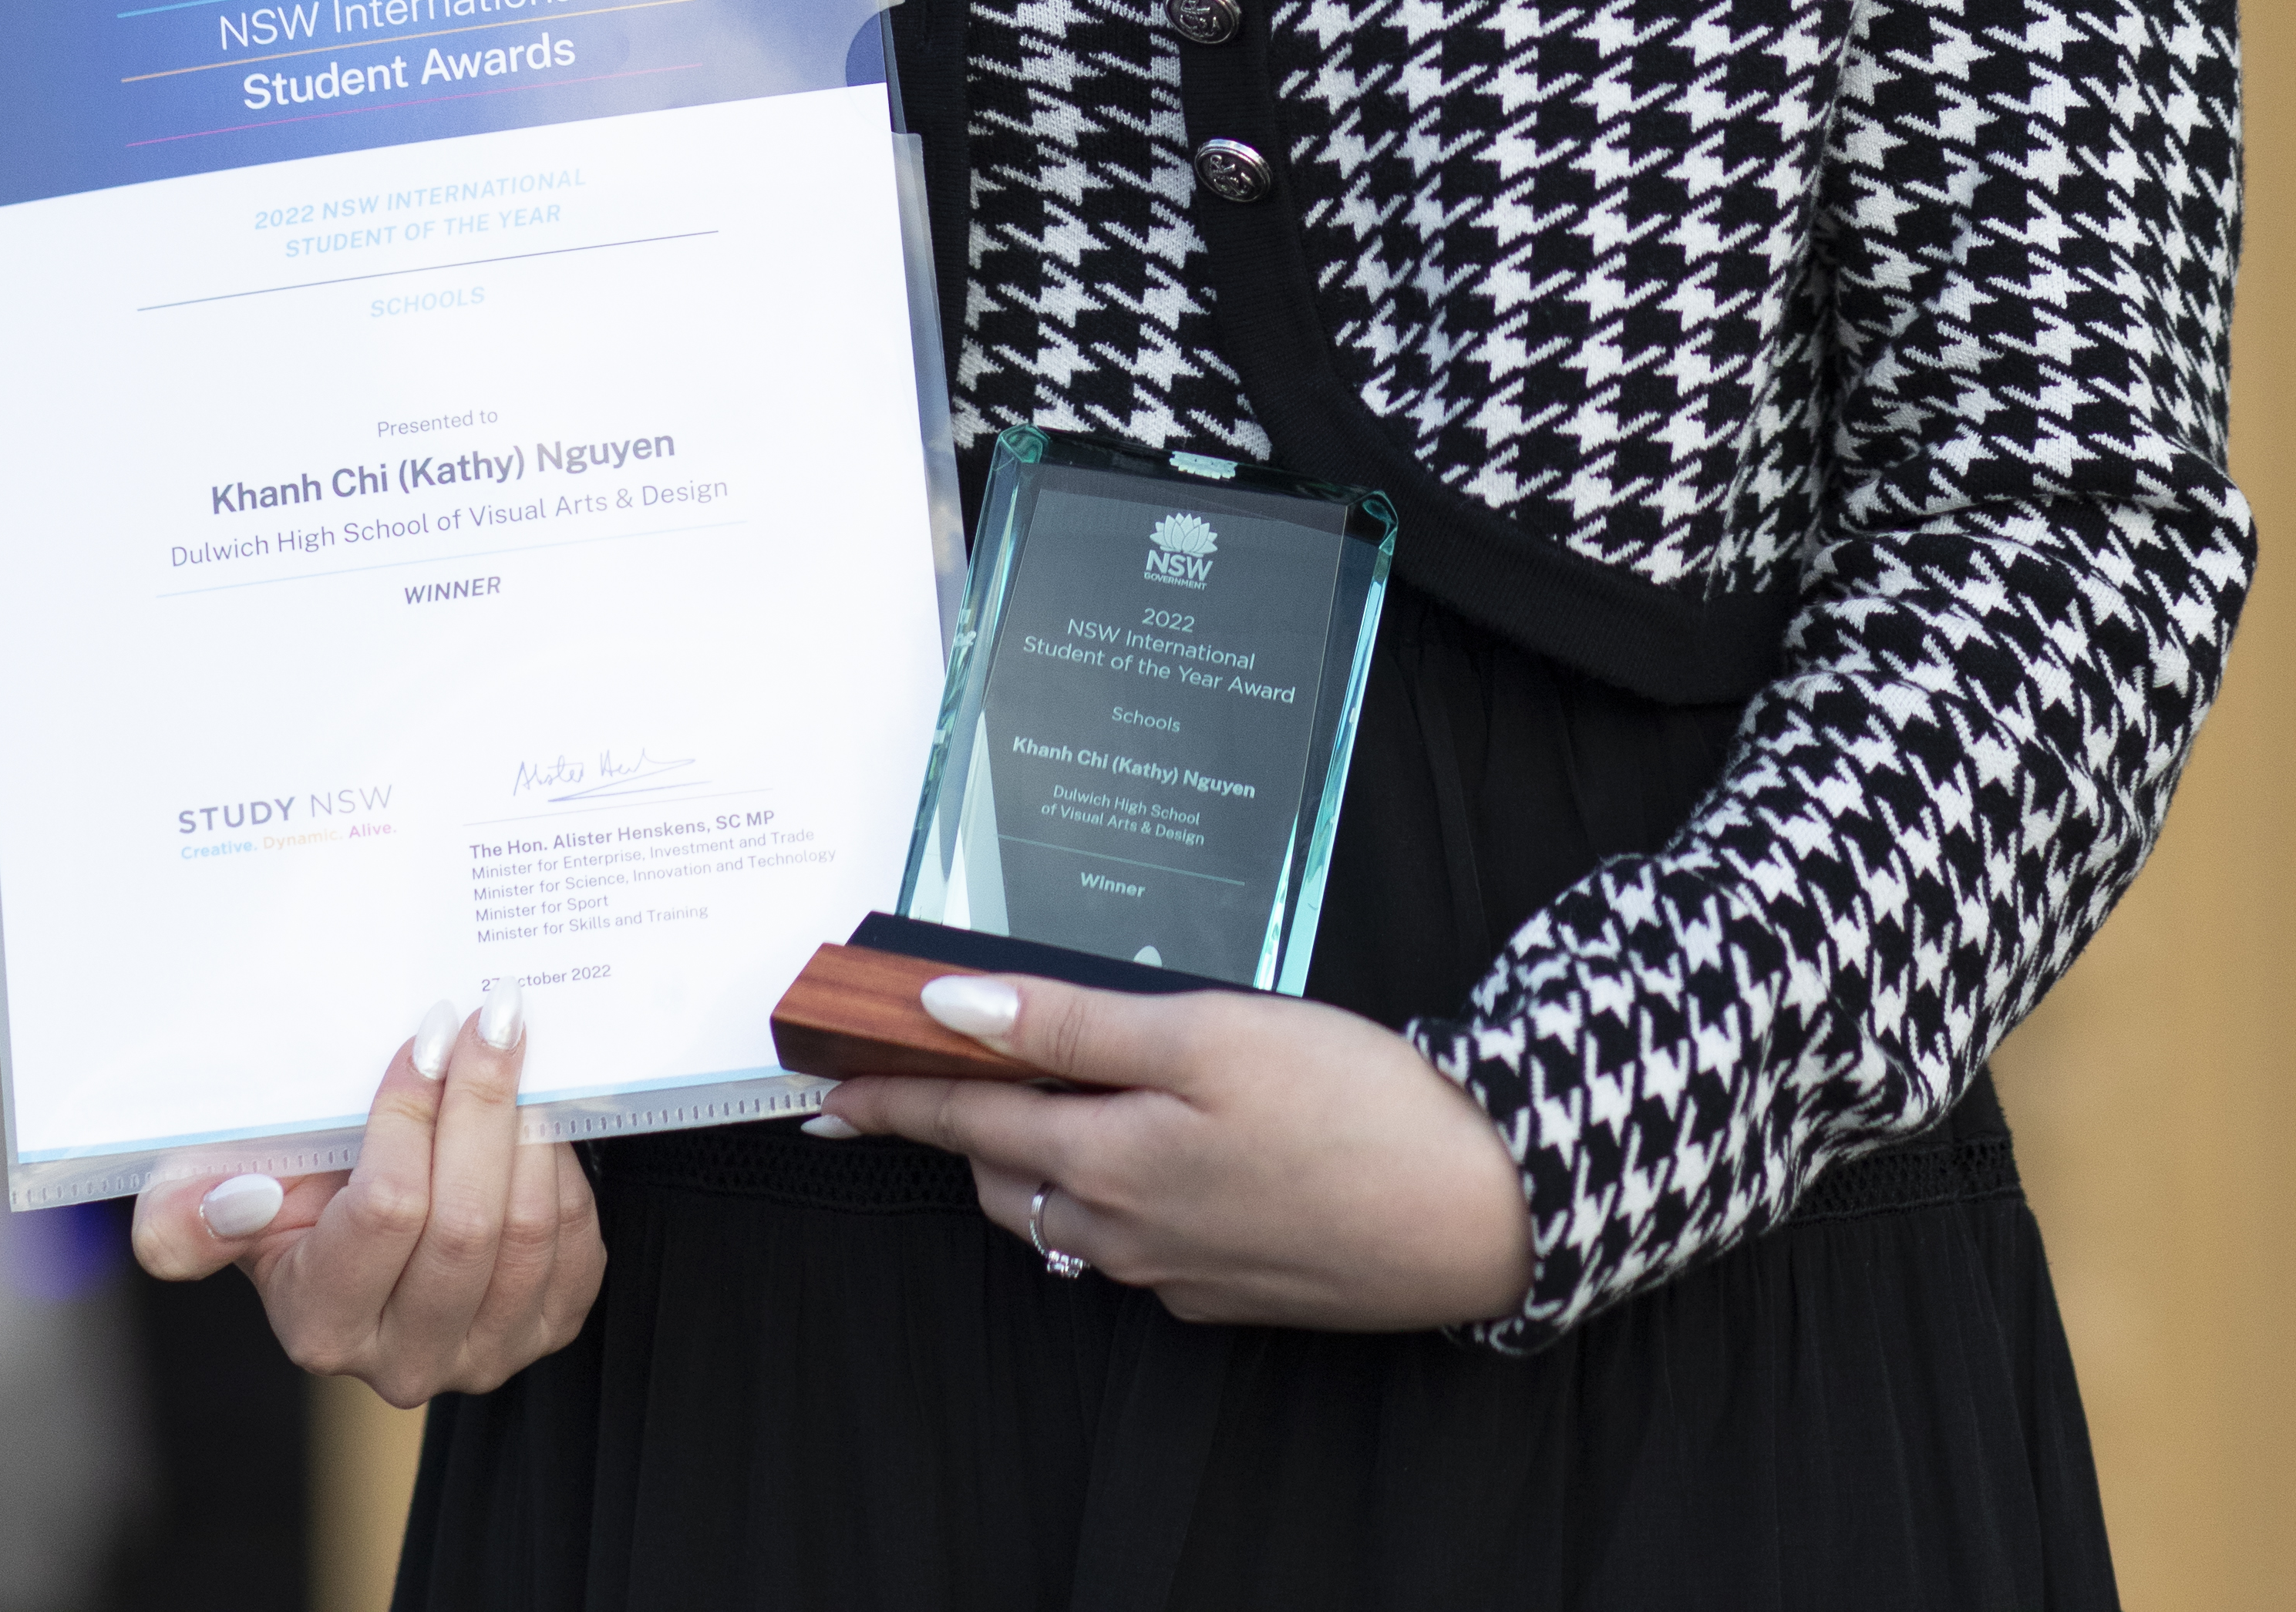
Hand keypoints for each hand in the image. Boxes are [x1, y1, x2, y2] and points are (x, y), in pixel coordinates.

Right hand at [131, 981, 603, 1399]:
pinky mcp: (545, 1329)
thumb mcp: (230, 1193)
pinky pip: (576, 1246)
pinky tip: (537, 1124)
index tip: (427, 1035)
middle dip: (483, 1103)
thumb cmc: (306, 1193)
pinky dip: (565, 1173)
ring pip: (528, 1231)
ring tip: (518, 1054)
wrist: (384, 1222)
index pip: (385, 1212)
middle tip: (493, 1016)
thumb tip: (231, 1203)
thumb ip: (192, 1212)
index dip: (410, 1114)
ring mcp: (482, 1355)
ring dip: (529, 1129)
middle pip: (464, 1224)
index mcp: (319, 1324)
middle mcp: (403, 1362)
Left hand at [817, 968, 1532, 1330]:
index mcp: (1106, 1156)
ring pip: (1063, 1211)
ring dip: (1028, 1158)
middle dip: (956, 1123)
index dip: (889, 1095)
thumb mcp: (1203, 1032)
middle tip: (918, 1075)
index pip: (964, 1118)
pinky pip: (1128, 1241)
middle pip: (1006, 1170)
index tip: (821, 1088)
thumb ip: (1069, 1025)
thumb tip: (949, 1009)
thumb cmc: (1349, 1104)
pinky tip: (1146, 1149)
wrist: (1474, 1211)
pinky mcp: (1225, 1286)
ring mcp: (1173, 1268)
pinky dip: (1106, 1192)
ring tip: (1020, 1101)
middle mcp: (1122, 1228)